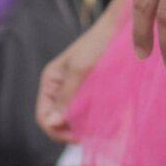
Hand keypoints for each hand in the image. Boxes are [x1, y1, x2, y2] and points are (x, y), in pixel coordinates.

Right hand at [37, 10, 121, 137]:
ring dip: (86, 126)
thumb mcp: (80, 71)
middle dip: (73, 130)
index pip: (43, 117)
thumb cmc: (98, 45)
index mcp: (50, 83)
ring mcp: (76, 91)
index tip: (79, 137)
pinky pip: (88, 113)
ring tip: (104, 128)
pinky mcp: (92, 92)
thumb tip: (51, 123)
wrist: (122, 29)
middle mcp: (60, 89)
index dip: (57, 131)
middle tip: (94, 133)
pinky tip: (109, 120)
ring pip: (74, 120)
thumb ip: (66, 98)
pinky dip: (96, 119)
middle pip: (58, 121)